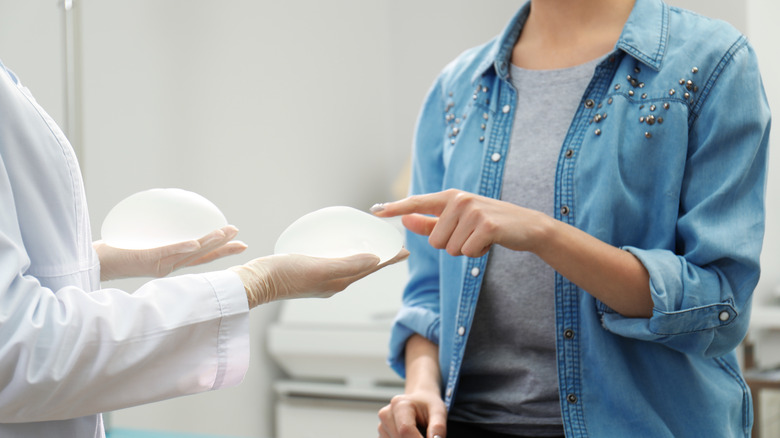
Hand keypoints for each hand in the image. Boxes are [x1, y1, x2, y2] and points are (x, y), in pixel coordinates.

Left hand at [94, 226, 247, 280]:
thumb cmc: (115, 251)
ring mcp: (159, 264)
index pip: (202, 257)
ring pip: (189, 254)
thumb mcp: (142, 239)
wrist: (94, 263)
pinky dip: (183, 248)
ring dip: (209, 244)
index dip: (222, 251)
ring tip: (224, 234)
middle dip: (222, 247)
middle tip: (238, 235)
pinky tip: (195, 242)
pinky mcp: (146, 260)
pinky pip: (168, 253)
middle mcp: (168, 266)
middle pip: (201, 256)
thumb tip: (169, 209)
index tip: (240, 244)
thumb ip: (158, 230)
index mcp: (170, 262)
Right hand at [230, 249, 408, 307]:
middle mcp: (334, 282)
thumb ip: (348, 264)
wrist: (257, 282)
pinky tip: (338, 246)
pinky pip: (334, 261)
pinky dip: (344, 253)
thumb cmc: (286, 275)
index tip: (406, 250)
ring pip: (350, 265)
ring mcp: (321, 279)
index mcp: (340, 282)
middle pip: (364, 267)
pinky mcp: (309, 273)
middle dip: (380, 257)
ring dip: (364, 256)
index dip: (389, 259)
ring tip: (373, 246)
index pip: (371, 268)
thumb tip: (376, 259)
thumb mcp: (320, 267)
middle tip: (393, 246)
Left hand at [372, 189, 550, 257]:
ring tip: (481, 237)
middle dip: (452, 246)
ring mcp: (473, 211)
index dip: (396, 208)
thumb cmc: (488, 224)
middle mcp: (459, 200)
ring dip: (466, 250)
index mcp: (449, 197)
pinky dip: (477, 253)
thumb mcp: (459, 220)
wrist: (526, 226)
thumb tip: (404, 219)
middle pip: (435, 242)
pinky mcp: (485, 226)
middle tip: (472, 235)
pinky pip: (466, 253)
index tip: (376, 211)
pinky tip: (490, 242)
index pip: (417, 202)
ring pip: (450, 249)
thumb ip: (430, 221)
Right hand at [378, 390, 446, 437]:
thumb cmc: (428, 405)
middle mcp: (387, 414)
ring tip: (419, 432)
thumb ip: (438, 427)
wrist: (418, 401)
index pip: (405, 430)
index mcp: (400, 405)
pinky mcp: (382, 435)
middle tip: (426, 434)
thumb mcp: (439, 411)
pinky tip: (412, 435)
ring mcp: (382, 426)